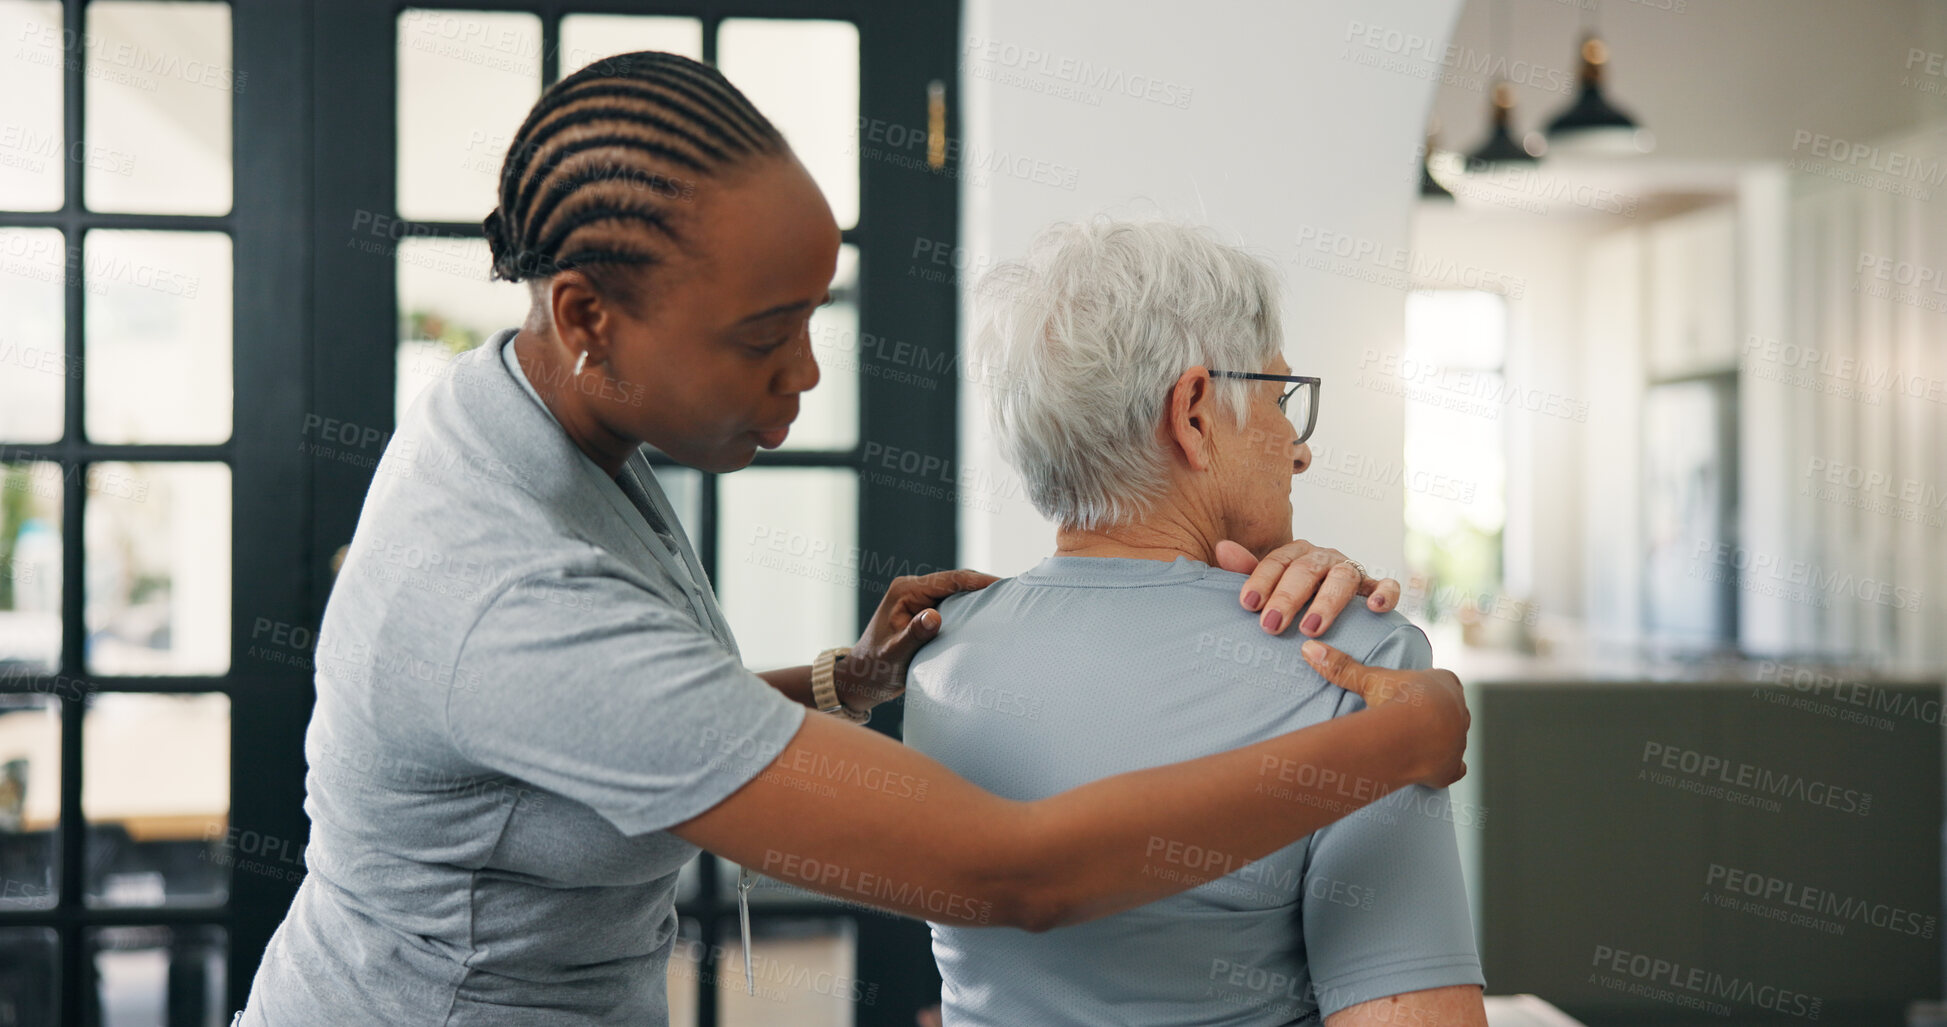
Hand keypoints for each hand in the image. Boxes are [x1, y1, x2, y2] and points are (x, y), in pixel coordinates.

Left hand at [837, 569, 999, 709]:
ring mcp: (920, 601)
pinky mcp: (926, 614)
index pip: (948, 580)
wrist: (861, 680)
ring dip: (979, 598)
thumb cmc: (874, 669)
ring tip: (1009, 603)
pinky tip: (990, 618)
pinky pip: (954, 606)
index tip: (1002, 585)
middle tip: (1014, 593)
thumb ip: (914, 635)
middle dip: (984, 586)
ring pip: (957, 594)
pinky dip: (971, 610)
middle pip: (956, 582)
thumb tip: (935, 616)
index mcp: (905, 591)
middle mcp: (913, 590)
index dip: (977, 581)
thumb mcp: (893, 654)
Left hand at [1214, 539, 1401, 636]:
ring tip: (1310, 628)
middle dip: (1287, 597)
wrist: (1326, 606)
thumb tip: (1222, 548)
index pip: (1276, 561)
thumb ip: (1246, 570)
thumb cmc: (1291, 598)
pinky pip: (1386, 586)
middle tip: (1270, 625)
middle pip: (1305, 570)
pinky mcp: (1374, 589)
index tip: (1248, 604)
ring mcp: (1351, 571)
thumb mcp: (1267, 585)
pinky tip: (1372, 609)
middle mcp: (1324, 558)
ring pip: (1342, 578)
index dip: (1261, 581)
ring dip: (1326, 603)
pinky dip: (1383, 594)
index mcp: (1295, 554)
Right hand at [1300, 639, 1468, 788]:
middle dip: (1435, 715)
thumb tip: (1309, 647)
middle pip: (1451, 710)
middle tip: (1410, 722)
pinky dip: (1446, 769)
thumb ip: (1342, 667)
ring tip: (1415, 745)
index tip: (1412, 695)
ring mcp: (1458, 740)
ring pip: (1453, 738)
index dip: (1429, 688)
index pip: (1442, 682)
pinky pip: (1455, 769)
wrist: (1419, 735)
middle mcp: (1459, 710)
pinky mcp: (1452, 767)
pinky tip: (1431, 772)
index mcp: (1444, 683)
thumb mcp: (1370, 680)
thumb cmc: (1399, 700)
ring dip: (1439, 741)